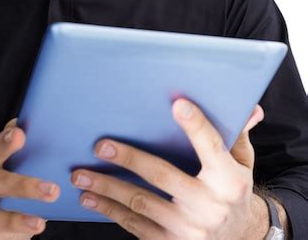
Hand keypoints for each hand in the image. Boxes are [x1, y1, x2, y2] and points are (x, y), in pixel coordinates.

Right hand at [0, 118, 59, 239]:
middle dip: (4, 144)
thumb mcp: (13, 196)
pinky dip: (14, 220)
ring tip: (51, 191)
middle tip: (22, 136)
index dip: (7, 132)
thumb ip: (30, 176)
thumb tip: (64, 162)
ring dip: (23, 185)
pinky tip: (37, 222)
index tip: (21, 123)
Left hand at [71, 100, 264, 239]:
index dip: (195, 126)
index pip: (211, 146)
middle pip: (163, 176)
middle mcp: (209, 206)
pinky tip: (90, 199)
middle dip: (129, 160)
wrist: (241, 238)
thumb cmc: (235, 190)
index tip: (178, 104)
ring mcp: (189, 230)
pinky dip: (111, 212)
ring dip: (107, 189)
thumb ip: (238, 133)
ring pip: (141, 204)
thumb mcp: (243, 162)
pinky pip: (136, 227)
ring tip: (80, 175)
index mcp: (229, 180)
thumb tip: (250, 107)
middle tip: (101, 146)